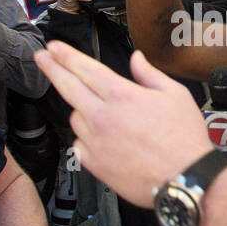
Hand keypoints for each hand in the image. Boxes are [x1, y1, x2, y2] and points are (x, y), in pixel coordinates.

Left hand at [34, 43, 211, 204]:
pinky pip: (79, 144)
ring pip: (74, 117)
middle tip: (41, 58)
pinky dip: (85, 138)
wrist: (185, 178)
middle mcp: (103, 116)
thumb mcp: (175, 94)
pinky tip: (102, 139)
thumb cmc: (184, 139)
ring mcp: (95, 141)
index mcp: (122, 96)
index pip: (84, 68)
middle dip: (51, 68)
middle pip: (67, 87)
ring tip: (100, 113)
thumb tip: (136, 58)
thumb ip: (149, 74)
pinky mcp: (94, 164)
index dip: (65, 55)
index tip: (53, 47)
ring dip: (80, 109)